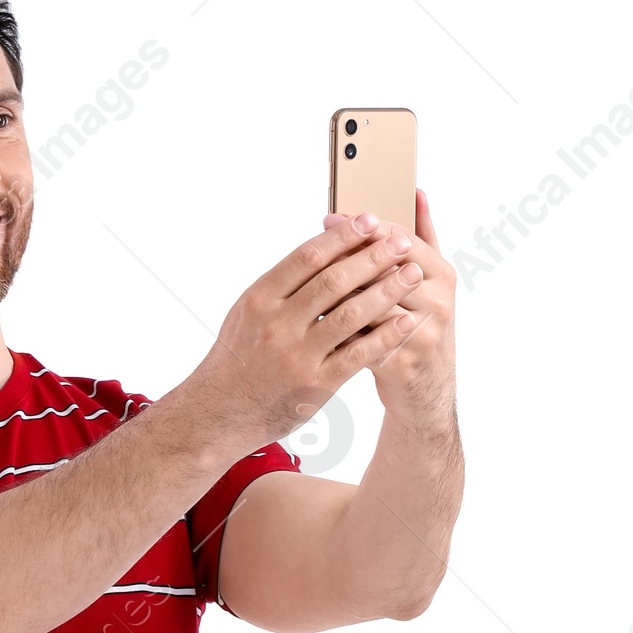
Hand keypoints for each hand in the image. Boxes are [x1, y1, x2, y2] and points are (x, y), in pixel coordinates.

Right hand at [185, 218, 429, 449]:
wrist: (220, 411)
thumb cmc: (237, 358)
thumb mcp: (247, 312)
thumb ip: (282, 285)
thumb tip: (322, 251)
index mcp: (261, 298)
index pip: (308, 256)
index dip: (343, 236)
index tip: (370, 220)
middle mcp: (278, 324)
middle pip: (334, 280)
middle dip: (372, 257)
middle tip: (401, 241)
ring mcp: (298, 355)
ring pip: (350, 314)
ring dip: (386, 291)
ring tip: (412, 274)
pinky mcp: (315, 384)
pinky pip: (357, 355)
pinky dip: (384, 336)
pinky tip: (405, 320)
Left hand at [322, 189, 455, 434]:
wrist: (426, 395)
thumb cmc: (419, 329)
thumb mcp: (429, 283)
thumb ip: (423, 238)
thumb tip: (416, 192)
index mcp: (443, 274)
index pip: (400, 239)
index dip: (363, 228)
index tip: (331, 218)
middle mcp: (438, 301)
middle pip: (382, 269)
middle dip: (342, 256)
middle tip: (310, 248)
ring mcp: (421, 335)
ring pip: (368, 304)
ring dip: (334, 293)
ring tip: (304, 282)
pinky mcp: (401, 365)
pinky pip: (360, 341)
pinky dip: (334, 329)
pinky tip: (311, 320)